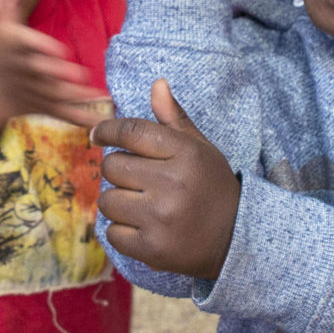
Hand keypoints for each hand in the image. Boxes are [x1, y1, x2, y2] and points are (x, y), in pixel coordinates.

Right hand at [0, 13, 109, 136]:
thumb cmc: (2, 52)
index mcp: (13, 50)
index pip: (24, 46)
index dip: (39, 47)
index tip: (57, 48)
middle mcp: (24, 72)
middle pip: (39, 73)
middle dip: (56, 73)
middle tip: (77, 72)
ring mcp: (35, 92)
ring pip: (53, 94)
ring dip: (73, 95)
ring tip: (94, 93)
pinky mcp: (45, 107)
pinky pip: (62, 114)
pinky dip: (78, 118)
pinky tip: (97, 120)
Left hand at [92, 80, 238, 280]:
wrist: (236, 238)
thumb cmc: (212, 187)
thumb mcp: (200, 149)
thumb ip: (174, 119)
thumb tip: (157, 84)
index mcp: (185, 154)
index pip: (131, 132)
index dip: (107, 130)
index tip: (97, 135)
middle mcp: (173, 183)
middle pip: (113, 166)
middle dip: (119, 171)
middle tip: (138, 181)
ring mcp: (161, 218)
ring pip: (107, 201)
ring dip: (118, 203)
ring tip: (141, 205)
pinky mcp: (153, 248)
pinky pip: (112, 232)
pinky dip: (122, 231)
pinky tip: (143, 228)